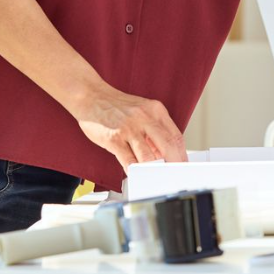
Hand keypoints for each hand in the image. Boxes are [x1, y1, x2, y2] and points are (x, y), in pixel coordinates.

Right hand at [71, 84, 187, 174]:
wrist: (90, 96)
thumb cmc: (116, 107)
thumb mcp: (141, 111)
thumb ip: (153, 130)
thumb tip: (163, 153)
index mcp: (155, 110)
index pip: (175, 135)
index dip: (182, 154)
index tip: (183, 165)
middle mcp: (144, 117)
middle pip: (168, 145)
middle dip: (174, 164)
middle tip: (174, 175)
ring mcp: (129, 128)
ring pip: (149, 156)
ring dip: (154, 170)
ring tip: (155, 177)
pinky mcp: (114, 138)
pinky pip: (128, 160)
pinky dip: (134, 170)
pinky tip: (135, 174)